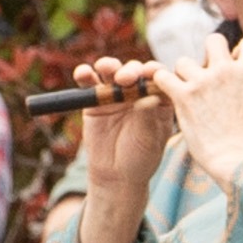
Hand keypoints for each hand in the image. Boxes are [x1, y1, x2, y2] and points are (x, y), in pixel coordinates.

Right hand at [64, 54, 168, 219]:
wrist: (116, 176)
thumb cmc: (140, 158)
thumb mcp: (148, 139)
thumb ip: (148, 117)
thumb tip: (150, 97)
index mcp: (159, 99)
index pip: (159, 79)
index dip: (155, 72)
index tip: (151, 72)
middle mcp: (138, 92)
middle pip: (135, 71)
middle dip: (130, 70)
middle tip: (126, 78)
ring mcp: (116, 94)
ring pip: (112, 72)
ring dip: (108, 65)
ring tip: (105, 68)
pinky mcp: (95, 100)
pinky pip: (89, 84)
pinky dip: (85, 75)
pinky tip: (83, 74)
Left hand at [159, 25, 242, 183]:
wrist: (238, 161)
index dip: (237, 52)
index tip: (232, 66)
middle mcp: (227, 71)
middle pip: (213, 40)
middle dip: (208, 55)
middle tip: (206, 75)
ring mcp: (203, 82)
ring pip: (184, 61)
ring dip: (183, 75)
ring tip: (188, 93)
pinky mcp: (184, 95)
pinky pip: (163, 76)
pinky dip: (163, 82)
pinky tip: (169, 93)